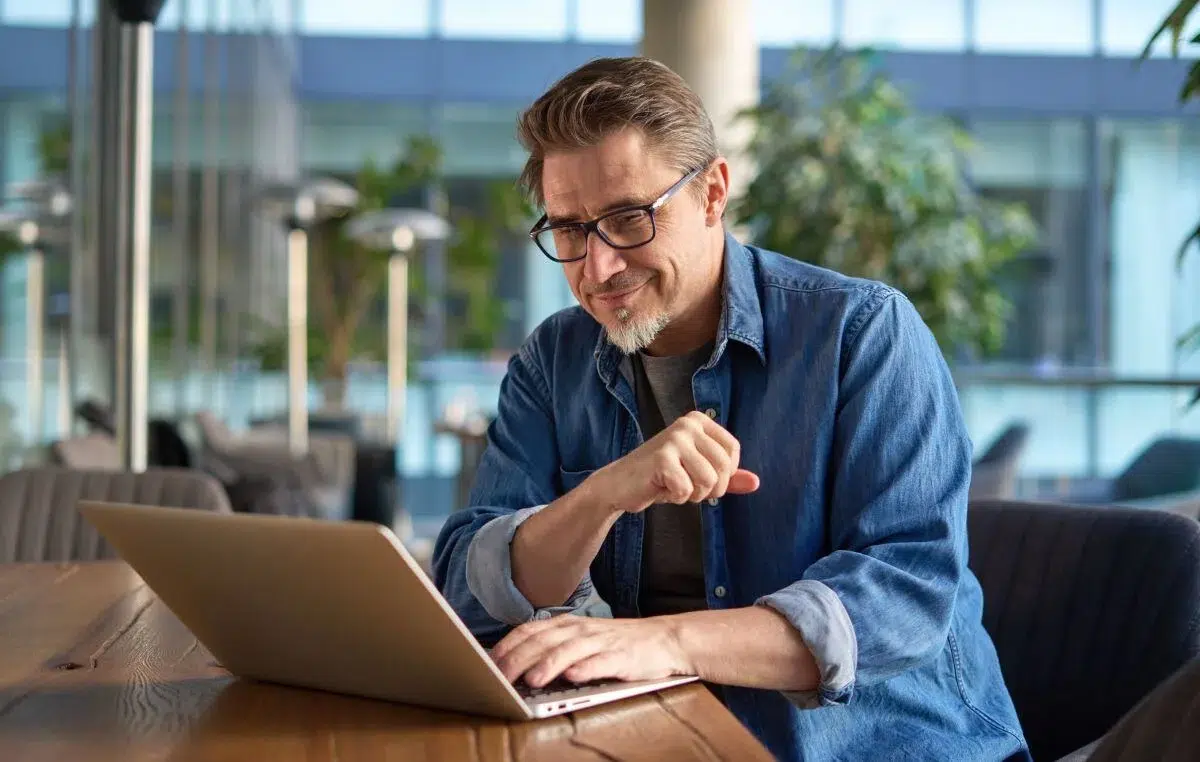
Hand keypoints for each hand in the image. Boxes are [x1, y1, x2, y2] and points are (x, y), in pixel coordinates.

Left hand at [491, 615, 690, 687]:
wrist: (664, 639)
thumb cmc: (618, 643)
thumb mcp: (582, 639)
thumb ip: (553, 647)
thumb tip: (516, 663)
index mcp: (567, 625)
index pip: (529, 631)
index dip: (507, 646)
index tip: (488, 663)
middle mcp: (581, 630)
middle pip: (543, 642)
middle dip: (519, 659)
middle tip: (500, 677)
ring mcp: (602, 642)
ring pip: (569, 650)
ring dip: (548, 664)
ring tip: (531, 679)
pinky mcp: (623, 656)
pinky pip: (602, 662)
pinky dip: (586, 668)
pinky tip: (573, 676)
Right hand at [590, 410, 759, 512]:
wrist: (621, 485)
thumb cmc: (662, 478)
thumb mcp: (699, 473)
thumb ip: (728, 477)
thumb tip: (756, 482)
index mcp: (699, 421)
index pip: (732, 452)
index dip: (724, 475)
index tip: (702, 477)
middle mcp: (688, 424)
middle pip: (724, 468)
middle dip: (710, 489)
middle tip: (688, 487)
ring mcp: (674, 439)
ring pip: (708, 481)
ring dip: (693, 494)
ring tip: (674, 486)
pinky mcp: (662, 458)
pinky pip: (687, 490)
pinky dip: (676, 498)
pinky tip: (661, 488)